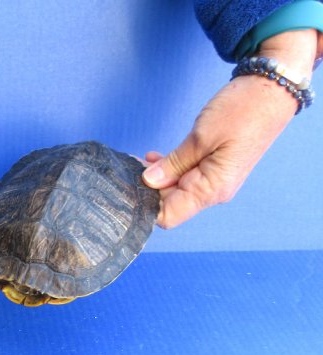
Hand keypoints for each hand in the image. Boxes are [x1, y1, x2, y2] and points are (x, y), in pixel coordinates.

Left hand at [143, 29, 318, 228]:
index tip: (130, 186)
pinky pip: (186, 177)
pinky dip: (169, 169)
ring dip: (157, 177)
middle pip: (170, 204)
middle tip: (130, 168)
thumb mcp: (201, 137)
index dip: (146, 205)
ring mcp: (214, 181)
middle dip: (148, 189)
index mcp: (211, 189)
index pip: (169, 216)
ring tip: (140, 160)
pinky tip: (155, 158)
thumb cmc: (243, 110)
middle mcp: (213, 191)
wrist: (273, 89)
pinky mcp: (214, 168)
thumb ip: (173, 163)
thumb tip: (148, 182)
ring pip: (175, 190)